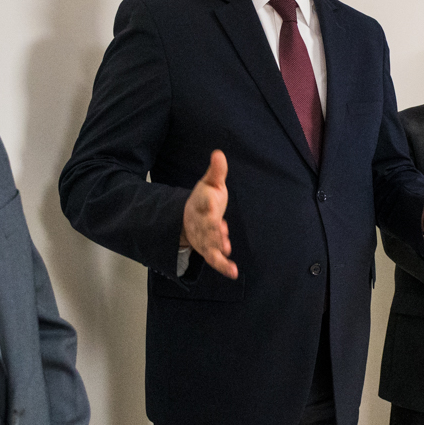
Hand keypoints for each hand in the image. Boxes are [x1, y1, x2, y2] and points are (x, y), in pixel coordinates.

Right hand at [181, 150, 236, 277]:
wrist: (189, 219)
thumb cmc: (205, 199)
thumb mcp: (210, 183)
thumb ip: (216, 171)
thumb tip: (218, 153)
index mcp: (202, 203)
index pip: (204, 202)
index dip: (207, 202)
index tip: (211, 200)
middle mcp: (202, 222)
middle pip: (207, 226)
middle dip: (213, 228)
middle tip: (221, 231)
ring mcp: (204, 238)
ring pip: (209, 244)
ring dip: (217, 246)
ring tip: (226, 248)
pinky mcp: (209, 250)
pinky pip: (215, 259)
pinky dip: (223, 266)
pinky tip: (234, 272)